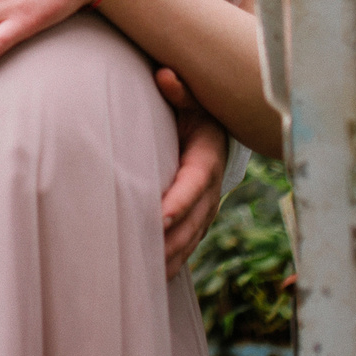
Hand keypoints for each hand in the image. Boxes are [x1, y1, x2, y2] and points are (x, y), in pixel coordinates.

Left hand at [155, 67, 228, 277]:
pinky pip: (188, 243)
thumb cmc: (191, 106)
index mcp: (207, 156)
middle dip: (172, 240)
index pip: (195, 182)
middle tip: (145, 256)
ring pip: (191, 237)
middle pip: (194, 219)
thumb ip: (179, 90)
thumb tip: (165, 77)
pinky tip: (153, 278)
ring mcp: (206, 206)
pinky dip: (173, 260)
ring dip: (171, 256)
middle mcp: (211, 187)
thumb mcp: (191, 95)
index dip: (180, 201)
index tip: (159, 217)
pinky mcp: (198, 218)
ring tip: (145, 275)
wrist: (208, 124)